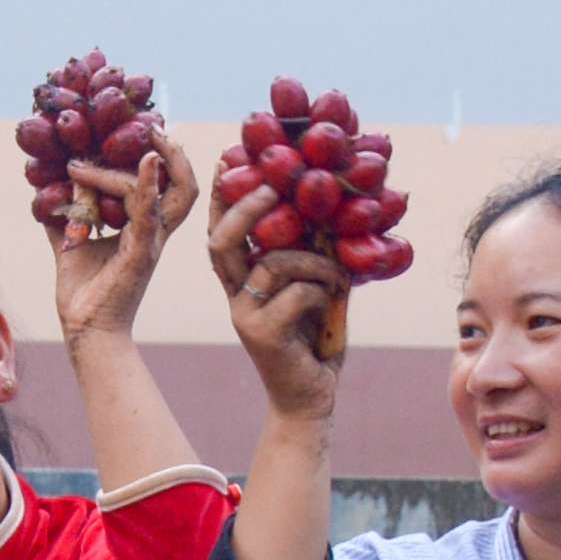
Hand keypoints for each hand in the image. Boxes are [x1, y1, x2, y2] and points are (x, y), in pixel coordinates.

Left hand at [47, 126, 199, 347]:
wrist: (84, 331)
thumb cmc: (84, 292)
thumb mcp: (70, 242)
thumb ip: (65, 215)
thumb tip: (45, 190)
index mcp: (144, 229)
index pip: (167, 187)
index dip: (165, 158)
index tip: (145, 130)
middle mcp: (154, 233)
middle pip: (185, 186)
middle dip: (176, 153)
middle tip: (155, 126)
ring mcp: (151, 242)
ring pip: (170, 192)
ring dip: (149, 160)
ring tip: (142, 135)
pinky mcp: (140, 253)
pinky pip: (150, 212)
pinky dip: (149, 184)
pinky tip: (146, 160)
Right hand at [205, 178, 353, 419]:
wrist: (310, 399)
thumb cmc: (314, 342)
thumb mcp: (315, 291)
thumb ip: (313, 259)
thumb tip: (334, 215)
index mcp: (241, 283)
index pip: (221, 233)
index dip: (224, 199)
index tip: (230, 161)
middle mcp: (234, 296)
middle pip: (223, 240)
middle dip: (246, 207)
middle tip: (276, 187)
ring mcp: (243, 315)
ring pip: (273, 263)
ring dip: (315, 260)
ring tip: (339, 273)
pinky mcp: (261, 333)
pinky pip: (296, 291)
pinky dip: (322, 290)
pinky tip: (333, 302)